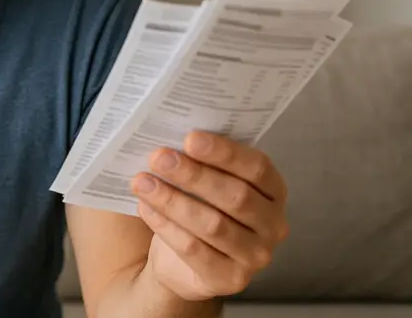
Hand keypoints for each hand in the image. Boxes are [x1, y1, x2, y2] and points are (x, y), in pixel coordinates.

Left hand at [130, 131, 288, 301]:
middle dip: (193, 175)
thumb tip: (172, 135)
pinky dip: (166, 226)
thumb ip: (200, 160)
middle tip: (159, 158)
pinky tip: (145, 208)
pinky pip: (195, 250)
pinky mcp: (230, 280)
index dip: (224, 152)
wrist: (181, 262)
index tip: (190, 138)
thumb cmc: (197, 208)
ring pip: (213, 225)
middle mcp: (273, 225)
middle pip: (236, 196)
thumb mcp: (204, 182)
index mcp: (273, 191)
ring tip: (142, 182)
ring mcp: (255, 256)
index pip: (257, 168)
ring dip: (173, 200)